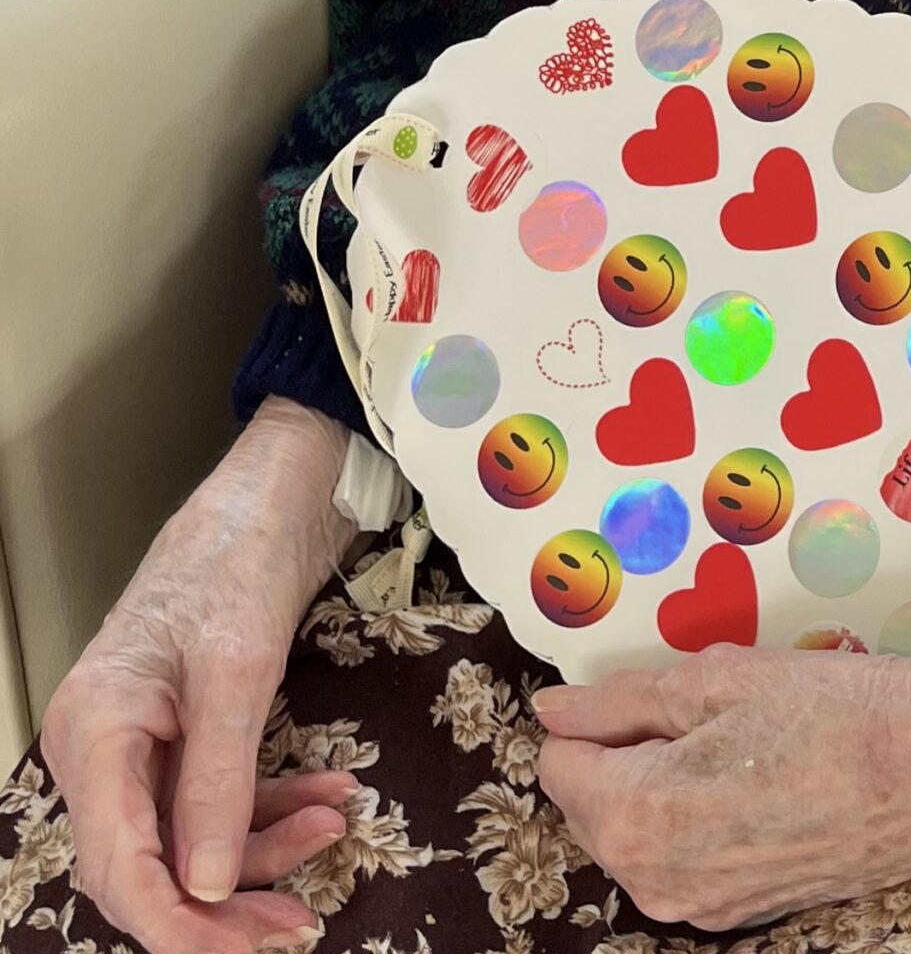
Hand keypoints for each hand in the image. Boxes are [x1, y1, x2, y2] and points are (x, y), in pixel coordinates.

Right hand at [39, 396, 360, 953]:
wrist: (277, 483)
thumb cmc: (241, 550)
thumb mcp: (237, 666)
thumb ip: (216, 781)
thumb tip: (199, 885)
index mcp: (95, 731)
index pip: (117, 868)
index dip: (177, 925)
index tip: (247, 947)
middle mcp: (104, 746)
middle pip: (150, 867)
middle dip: (226, 900)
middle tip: (300, 923)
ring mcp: (144, 739)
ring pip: (190, 839)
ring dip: (263, 847)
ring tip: (337, 825)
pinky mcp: (187, 728)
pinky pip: (217, 798)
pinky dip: (272, 807)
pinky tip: (331, 796)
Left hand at [532, 644, 910, 929]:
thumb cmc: (831, 710)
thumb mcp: (718, 679)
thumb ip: (621, 700)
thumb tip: (553, 709)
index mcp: (636, 817)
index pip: (559, 762)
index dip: (596, 717)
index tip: (651, 691)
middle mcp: (655, 882)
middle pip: (594, 805)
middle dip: (625, 755)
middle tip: (704, 710)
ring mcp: (700, 909)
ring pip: (638, 835)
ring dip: (662, 787)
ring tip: (738, 742)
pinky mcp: (740, 914)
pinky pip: (683, 861)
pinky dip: (698, 820)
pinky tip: (757, 781)